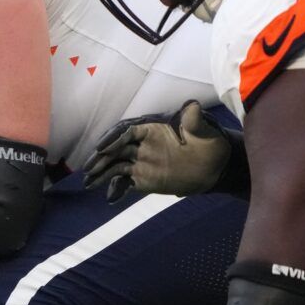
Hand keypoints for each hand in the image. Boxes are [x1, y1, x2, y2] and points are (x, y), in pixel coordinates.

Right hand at [84, 101, 231, 201]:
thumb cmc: (210, 143)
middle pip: (115, 149)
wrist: (216, 167)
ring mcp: (141, 162)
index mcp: (152, 129)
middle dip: (100, 158)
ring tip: (88, 184)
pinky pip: (125, 182)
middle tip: (88, 169)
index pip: (127, 132)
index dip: (113, 139)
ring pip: (115, 165)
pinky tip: (110, 198)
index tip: (102, 148)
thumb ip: (194, 120)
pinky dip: (116, 189)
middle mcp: (142, 144)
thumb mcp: (205, 130)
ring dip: (101, 173)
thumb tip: (193, 106)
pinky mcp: (143, 178)